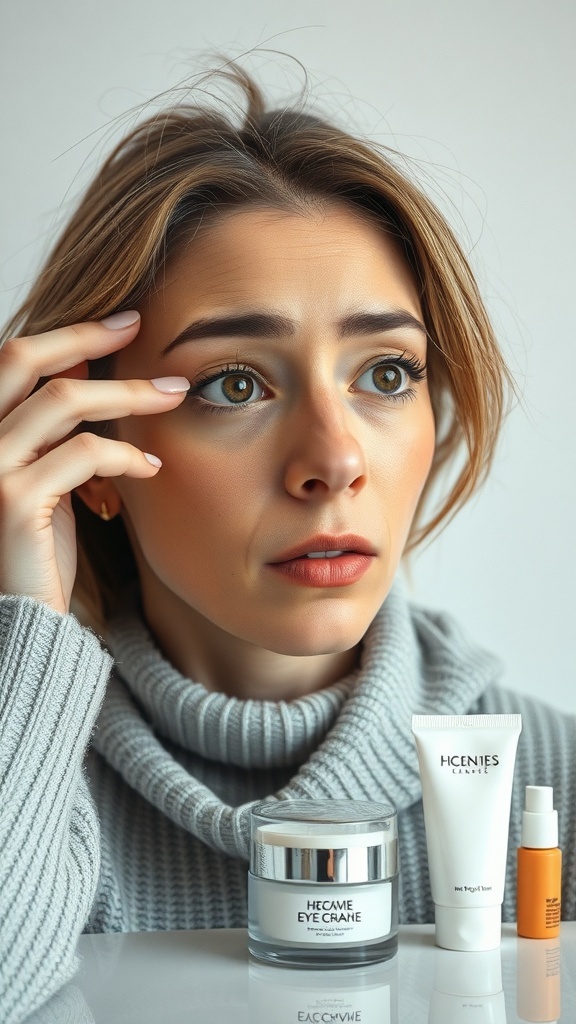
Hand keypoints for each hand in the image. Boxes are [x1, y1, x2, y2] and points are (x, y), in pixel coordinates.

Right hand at [0, 312, 188, 613]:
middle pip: (24, 359)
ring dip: (126, 394)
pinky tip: (151, 465)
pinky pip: (82, 454)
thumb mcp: (46, 476)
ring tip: (171, 395)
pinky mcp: (11, 501)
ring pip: (62, 401)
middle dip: (87, 337)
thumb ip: (53, 428)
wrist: (23, 618)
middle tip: (141, 329)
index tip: (124, 322)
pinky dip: (124, 453)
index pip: (13, 358)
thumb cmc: (37, 549)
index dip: (68, 334)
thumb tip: (81, 364)